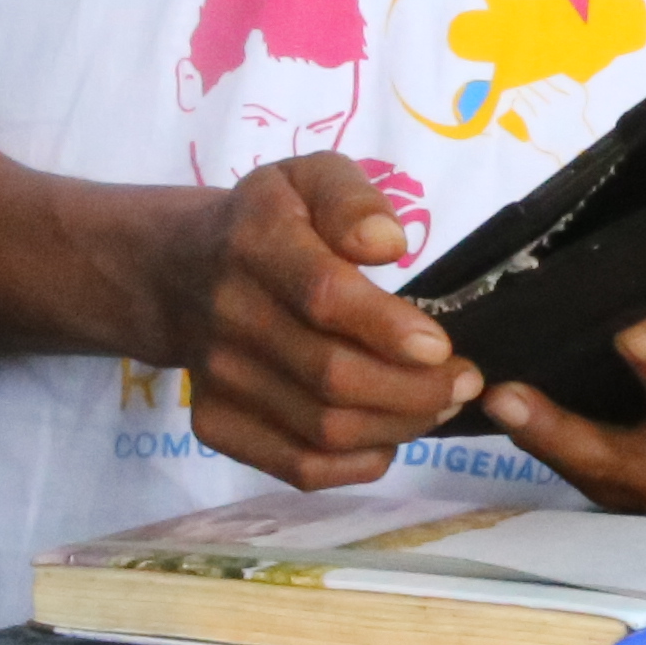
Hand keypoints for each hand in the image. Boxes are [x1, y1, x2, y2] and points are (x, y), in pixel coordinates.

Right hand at [161, 154, 478, 491]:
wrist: (181, 271)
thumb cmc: (272, 221)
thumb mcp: (310, 178)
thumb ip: (352, 200)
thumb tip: (388, 243)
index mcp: (256, 243)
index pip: (323, 297)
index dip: (388, 329)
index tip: (443, 347)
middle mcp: (229, 315)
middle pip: (332, 376)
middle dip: (416, 390)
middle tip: (464, 382)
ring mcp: (217, 378)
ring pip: (323, 429)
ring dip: (398, 427)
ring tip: (440, 404)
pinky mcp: (215, 424)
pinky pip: (298, 467)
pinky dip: (358, 464)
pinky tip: (391, 436)